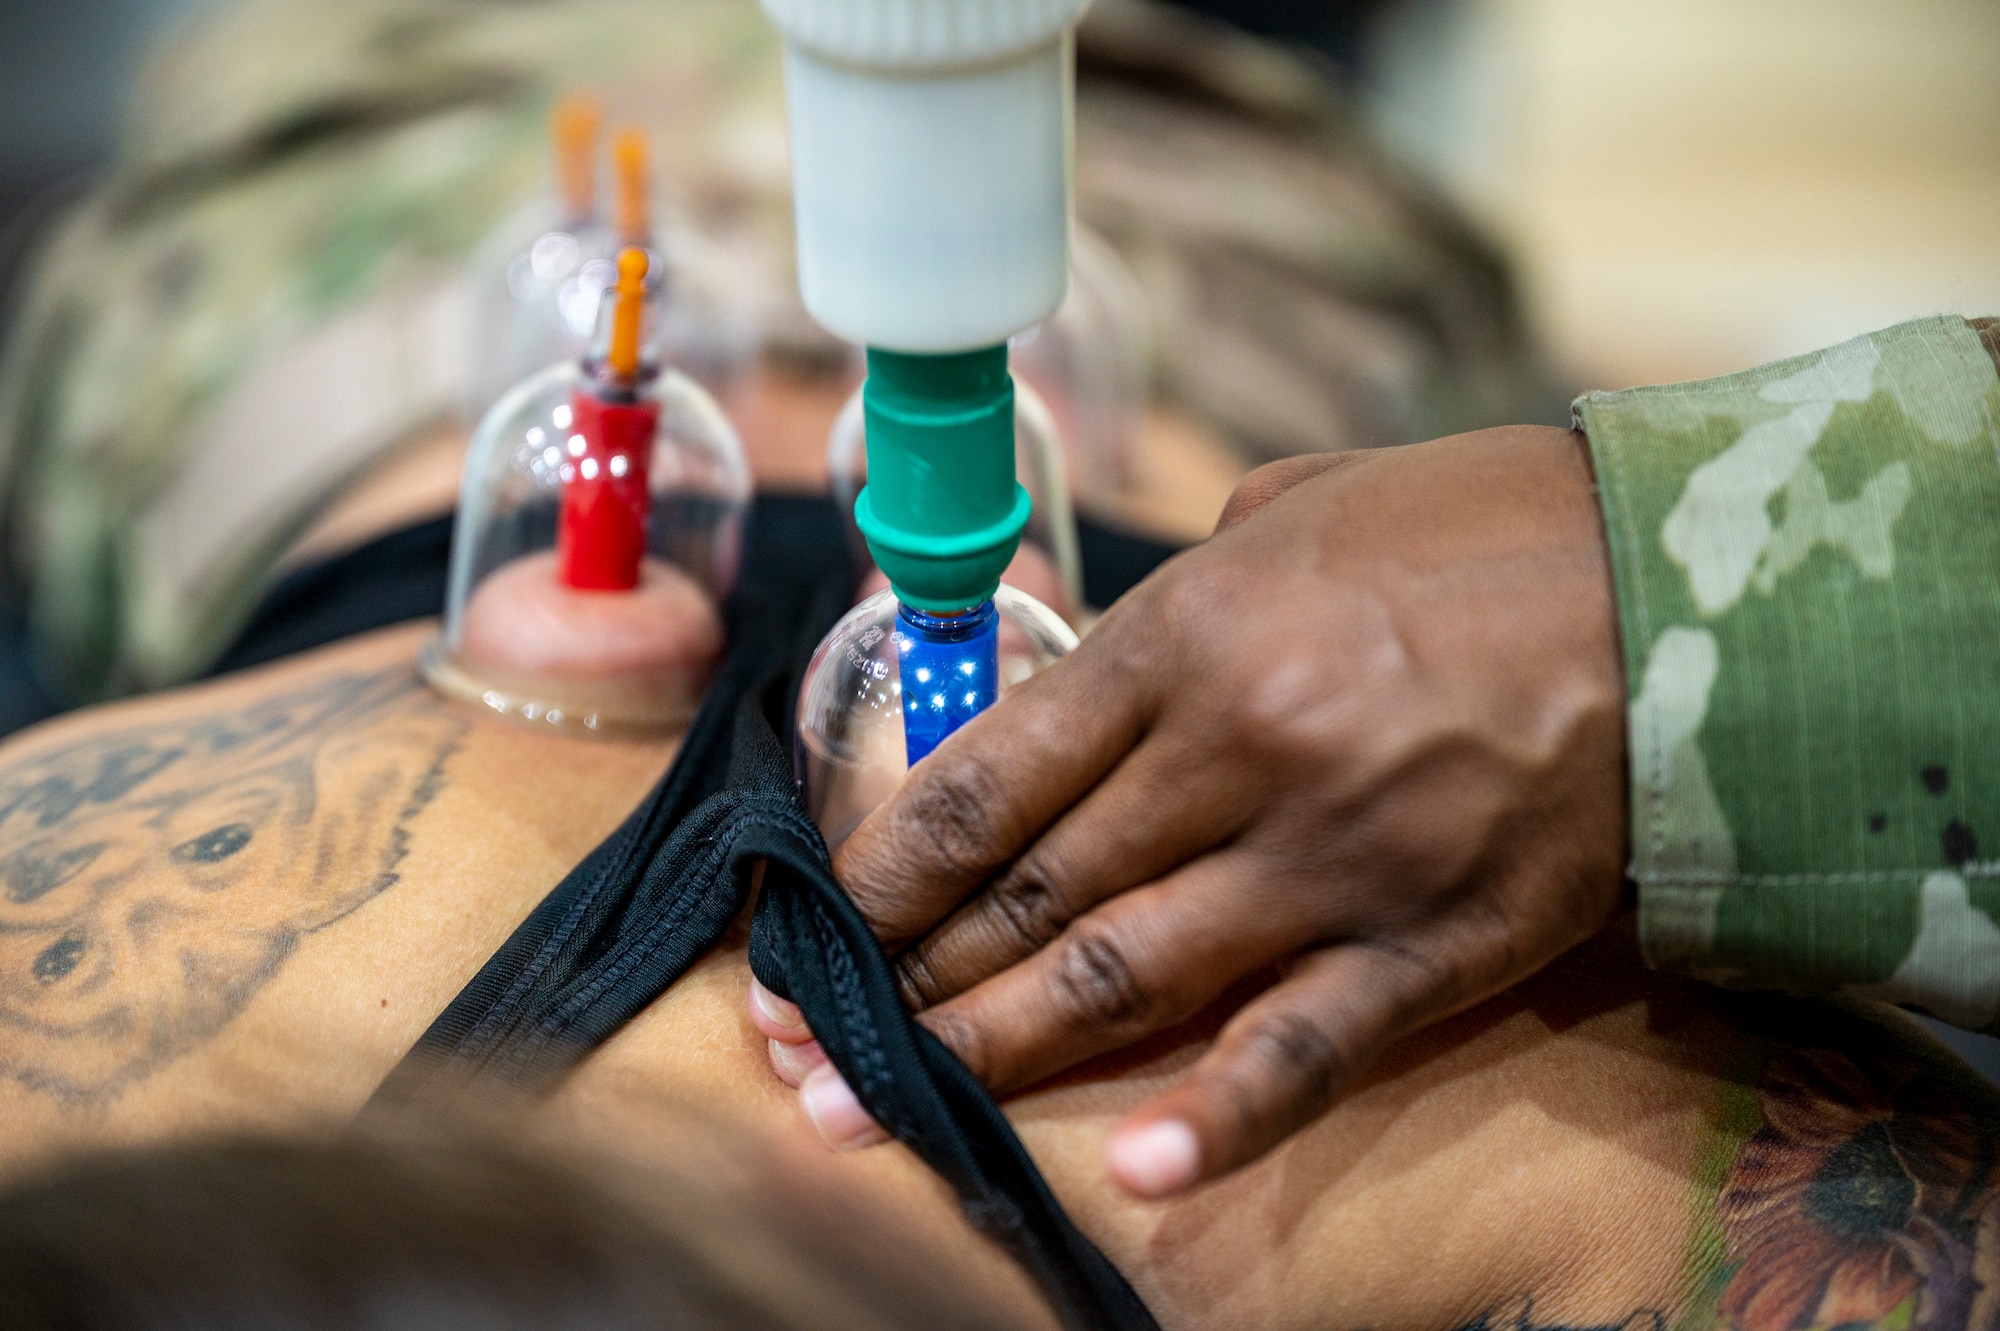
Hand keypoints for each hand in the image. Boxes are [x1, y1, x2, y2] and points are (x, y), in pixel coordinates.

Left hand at [754, 425, 1628, 1195]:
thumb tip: (1103, 644)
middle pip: (1031, 895)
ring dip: (992, 1053)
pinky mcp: (1434, 940)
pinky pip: (1306, 1045)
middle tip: (799, 1051)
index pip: (988, 780)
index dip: (883, 871)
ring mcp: (1334, 858)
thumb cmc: (1479, 525)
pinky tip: (1136, 1170)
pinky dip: (1219, 1117)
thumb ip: (1182, 583)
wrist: (1685, 580)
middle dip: (901, 982)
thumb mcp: (1299, 507)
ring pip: (1127, 977)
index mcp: (1186, 637)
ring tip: (879, 1113)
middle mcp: (1237, 754)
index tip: (814, 929)